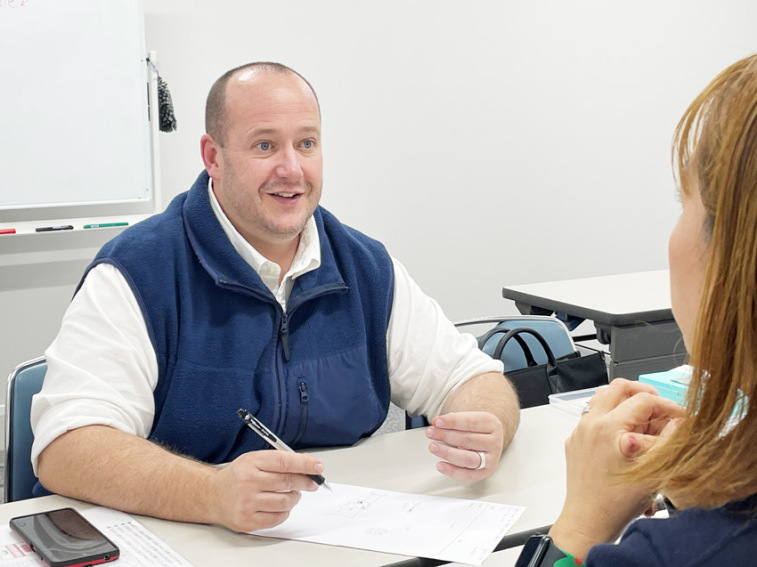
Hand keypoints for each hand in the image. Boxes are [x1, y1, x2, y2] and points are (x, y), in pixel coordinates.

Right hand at [209, 450, 324, 531]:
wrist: (212, 495)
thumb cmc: (238, 476)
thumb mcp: (255, 460)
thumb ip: (280, 460)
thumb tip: (308, 464)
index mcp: (251, 462)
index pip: (284, 462)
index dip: (304, 464)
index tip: (318, 467)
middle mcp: (248, 482)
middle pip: (287, 482)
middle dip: (305, 482)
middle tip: (313, 482)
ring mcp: (247, 503)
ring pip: (285, 502)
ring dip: (294, 498)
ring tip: (291, 494)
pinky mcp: (248, 521)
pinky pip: (277, 518)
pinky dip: (284, 511)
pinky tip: (280, 506)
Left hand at [426, 411, 503, 480]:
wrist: (489, 439)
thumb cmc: (476, 428)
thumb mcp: (469, 418)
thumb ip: (454, 420)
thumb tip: (436, 423)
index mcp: (492, 424)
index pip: (471, 422)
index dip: (452, 422)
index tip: (437, 421)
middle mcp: (494, 442)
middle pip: (468, 440)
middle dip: (446, 436)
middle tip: (431, 433)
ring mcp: (492, 459)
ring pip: (468, 458)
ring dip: (447, 453)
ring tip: (433, 447)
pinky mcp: (485, 472)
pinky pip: (468, 475)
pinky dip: (452, 471)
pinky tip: (440, 465)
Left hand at [549, 379, 685, 558]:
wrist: (588, 520)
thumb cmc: (617, 501)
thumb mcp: (652, 470)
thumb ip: (668, 442)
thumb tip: (679, 422)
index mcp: (608, 427)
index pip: (643, 400)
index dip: (667, 406)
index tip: (680, 417)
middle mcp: (590, 423)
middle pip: (618, 387)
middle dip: (643, 393)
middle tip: (660, 407)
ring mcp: (580, 431)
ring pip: (603, 398)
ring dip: (625, 402)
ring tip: (645, 418)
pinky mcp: (575, 442)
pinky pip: (593, 417)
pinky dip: (612, 417)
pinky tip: (626, 435)